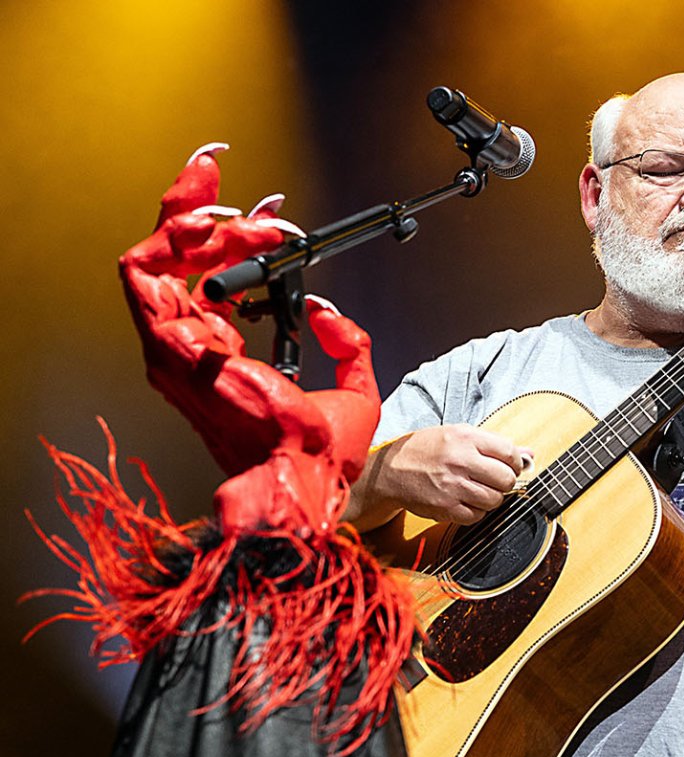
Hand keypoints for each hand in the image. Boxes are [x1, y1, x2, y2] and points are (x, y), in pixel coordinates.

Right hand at [119, 144, 382, 534]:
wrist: (308, 471)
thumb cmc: (321, 451)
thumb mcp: (352, 384)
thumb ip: (345, 342)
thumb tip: (329, 310)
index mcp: (220, 359)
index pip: (201, 285)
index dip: (219, 241)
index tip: (252, 214)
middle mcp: (190, 351)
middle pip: (168, 262)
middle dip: (192, 210)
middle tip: (219, 177)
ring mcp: (175, 350)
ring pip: (156, 260)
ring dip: (196, 223)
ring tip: (241, 214)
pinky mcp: (173, 347)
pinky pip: (150, 274)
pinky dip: (182, 241)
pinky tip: (227, 229)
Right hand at [368, 425, 532, 524]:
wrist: (391, 471)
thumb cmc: (426, 450)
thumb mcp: (458, 435)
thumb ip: (494, 444)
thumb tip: (529, 454)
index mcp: (464, 438)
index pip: (508, 452)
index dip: (515, 462)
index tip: (510, 465)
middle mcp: (459, 461)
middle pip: (506, 479)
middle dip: (505, 481)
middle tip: (495, 480)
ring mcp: (452, 486)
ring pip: (495, 500)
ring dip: (492, 498)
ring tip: (479, 490)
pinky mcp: (445, 507)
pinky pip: (477, 516)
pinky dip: (477, 511)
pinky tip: (467, 501)